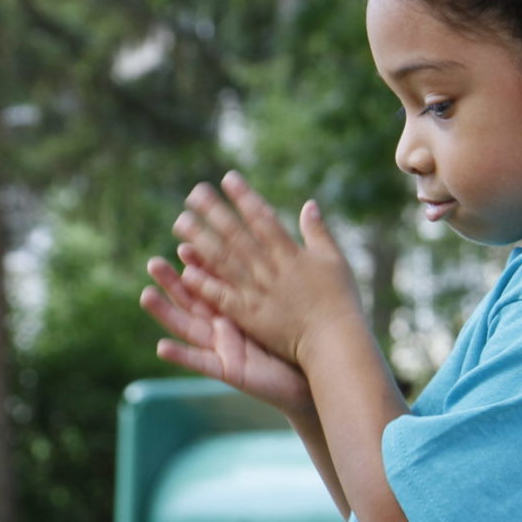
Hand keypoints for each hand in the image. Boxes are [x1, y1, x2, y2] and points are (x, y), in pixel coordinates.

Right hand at [142, 250, 312, 418]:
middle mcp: (225, 327)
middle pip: (192, 301)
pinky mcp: (228, 371)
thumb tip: (275, 241)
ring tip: (146, 295)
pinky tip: (160, 347)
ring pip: (189, 328)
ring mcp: (224, 349)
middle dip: (171, 283)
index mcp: (238, 308)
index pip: (213, 282)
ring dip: (166, 313)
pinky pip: (201, 363)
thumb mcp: (284, 302)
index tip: (183, 244)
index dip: (196, 265)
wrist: (316, 373)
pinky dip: (181, 356)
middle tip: (153, 263)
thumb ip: (273, 275)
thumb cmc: (301, 339)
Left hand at [170, 172, 366, 368]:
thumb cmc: (340, 301)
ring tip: (180, 222)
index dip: (244, 197)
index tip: (227, 178)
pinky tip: (185, 268)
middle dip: (214, 212)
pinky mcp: (250, 317)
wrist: (336, 343)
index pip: (263, 218)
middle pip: (237, 235)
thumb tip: (309, 204)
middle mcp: (271, 269)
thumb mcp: (334, 261)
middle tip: (194, 193)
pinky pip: (223, 297)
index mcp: (291, 254)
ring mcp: (258, 293)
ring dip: (201, 240)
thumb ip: (318, 232)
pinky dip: (205, 283)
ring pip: (225, 262)